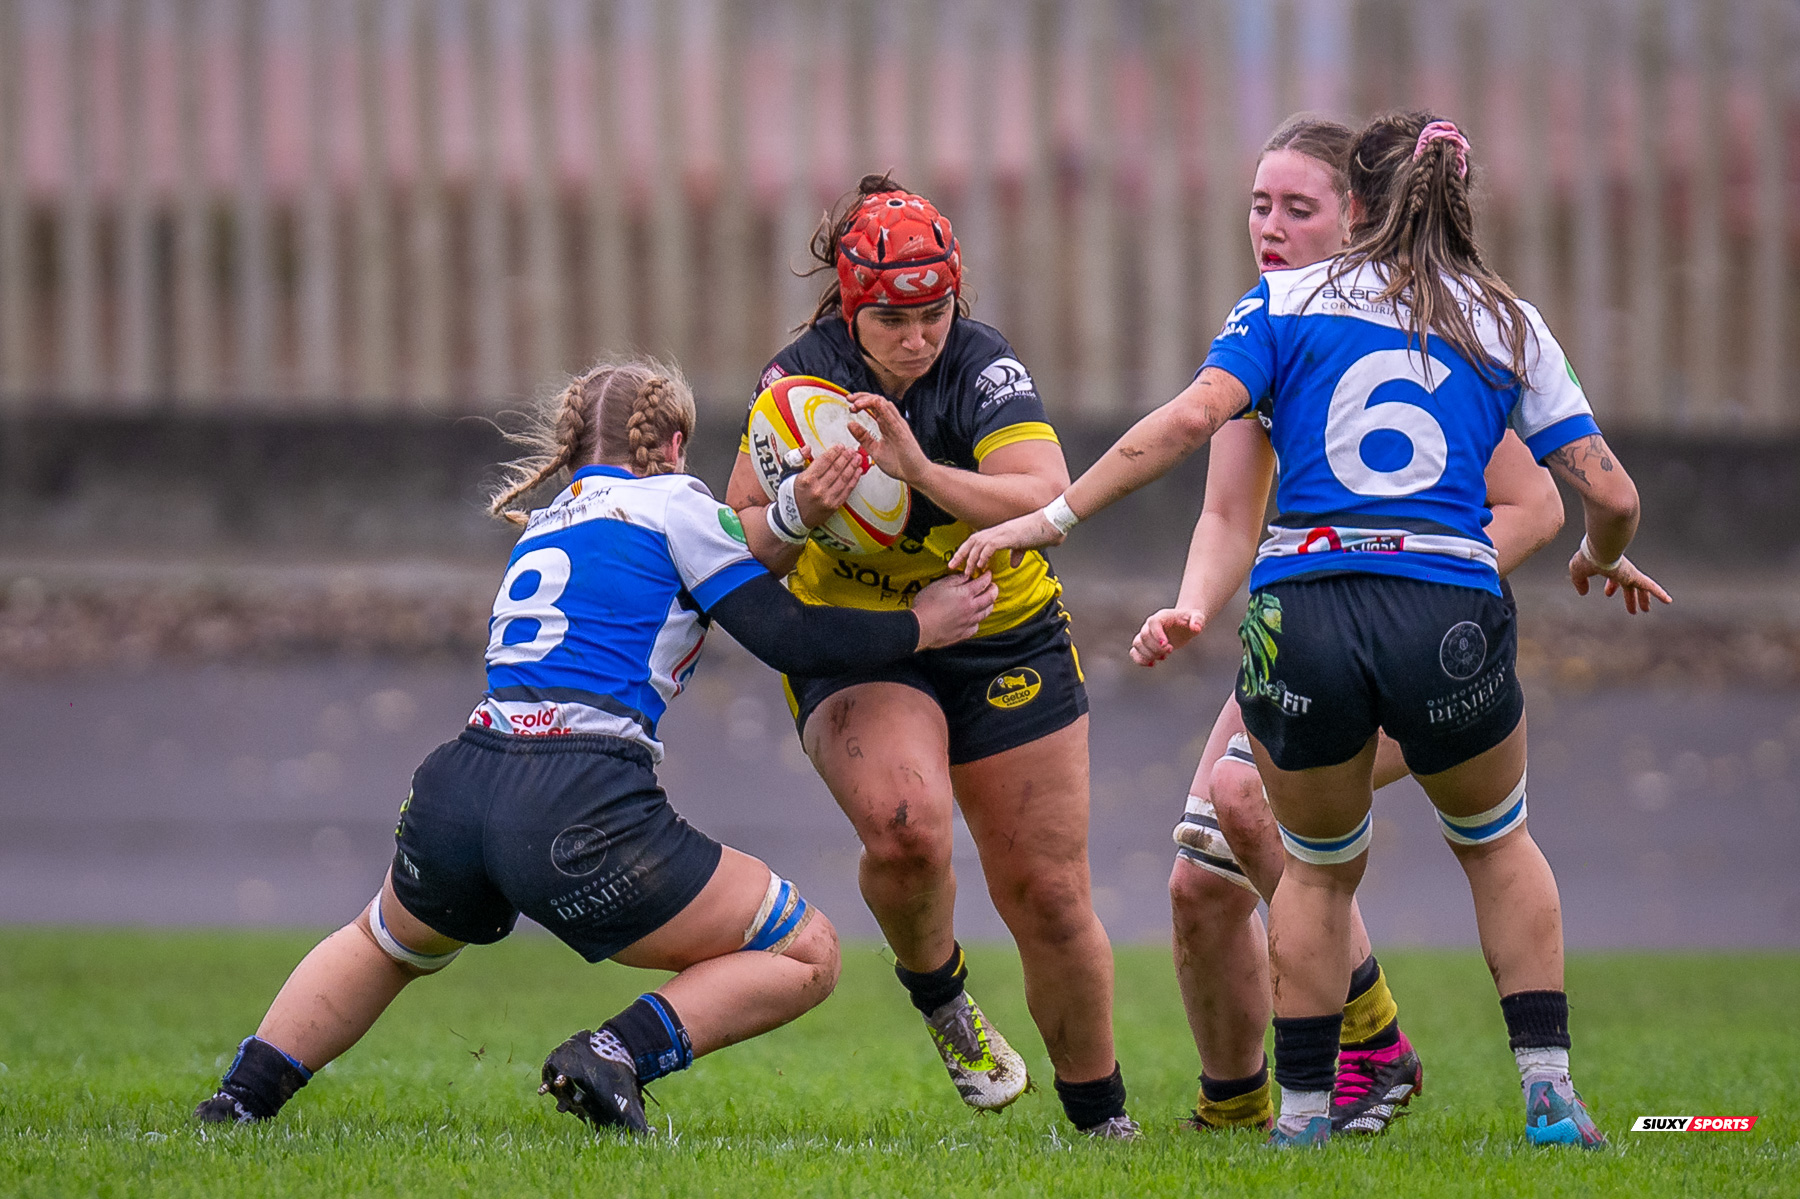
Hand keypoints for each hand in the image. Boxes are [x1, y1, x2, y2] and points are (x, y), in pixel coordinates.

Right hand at [794, 444, 860, 527]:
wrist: (792, 517)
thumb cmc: (790, 494)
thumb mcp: (789, 474)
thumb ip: (797, 458)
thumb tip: (807, 448)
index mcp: (806, 479)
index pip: (824, 461)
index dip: (834, 452)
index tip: (840, 446)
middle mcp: (817, 489)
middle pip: (836, 469)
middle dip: (846, 457)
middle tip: (852, 450)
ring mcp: (827, 498)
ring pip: (843, 479)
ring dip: (852, 467)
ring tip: (858, 458)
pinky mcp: (834, 506)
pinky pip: (847, 490)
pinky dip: (854, 480)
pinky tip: (858, 472)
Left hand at [847, 393, 930, 485]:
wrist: (915, 474)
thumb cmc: (900, 464)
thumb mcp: (874, 449)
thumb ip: (863, 437)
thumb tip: (850, 424)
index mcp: (886, 424)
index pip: (873, 405)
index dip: (860, 401)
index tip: (849, 404)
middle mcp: (893, 422)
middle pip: (878, 400)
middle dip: (862, 397)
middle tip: (850, 399)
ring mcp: (898, 426)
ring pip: (884, 405)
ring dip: (869, 401)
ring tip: (856, 404)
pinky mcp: (902, 434)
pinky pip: (893, 418)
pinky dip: (883, 409)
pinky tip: (874, 404)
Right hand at [909, 571, 997, 648]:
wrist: (920, 628)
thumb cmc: (927, 605)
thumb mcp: (939, 585)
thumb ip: (955, 579)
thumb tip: (966, 576)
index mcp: (966, 594)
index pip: (983, 583)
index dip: (988, 576)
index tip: (988, 573)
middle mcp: (971, 608)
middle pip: (990, 598)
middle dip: (994, 590)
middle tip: (993, 586)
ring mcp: (968, 622)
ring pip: (986, 613)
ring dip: (989, 605)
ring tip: (988, 601)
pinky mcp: (963, 634)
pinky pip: (976, 627)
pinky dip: (978, 621)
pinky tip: (974, 619)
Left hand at [947, 510, 1062, 574]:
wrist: (1052, 523)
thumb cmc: (1041, 532)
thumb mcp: (1025, 545)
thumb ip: (1017, 553)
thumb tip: (1014, 563)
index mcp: (1000, 532)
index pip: (977, 540)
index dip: (966, 550)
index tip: (959, 562)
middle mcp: (997, 530)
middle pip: (972, 540)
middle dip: (961, 554)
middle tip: (951, 567)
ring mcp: (1002, 532)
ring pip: (978, 544)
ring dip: (970, 558)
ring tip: (966, 572)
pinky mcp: (1008, 536)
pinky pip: (990, 546)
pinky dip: (983, 555)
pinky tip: (980, 565)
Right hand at [1130, 607, 1207, 667]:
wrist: (1183, 624)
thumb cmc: (1190, 619)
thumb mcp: (1197, 617)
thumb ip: (1198, 621)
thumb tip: (1196, 628)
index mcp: (1161, 616)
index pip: (1153, 623)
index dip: (1157, 634)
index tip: (1167, 645)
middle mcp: (1150, 625)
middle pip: (1144, 636)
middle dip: (1156, 648)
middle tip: (1170, 650)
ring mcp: (1146, 635)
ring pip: (1137, 644)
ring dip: (1148, 654)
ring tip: (1164, 657)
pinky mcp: (1145, 645)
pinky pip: (1134, 652)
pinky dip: (1140, 660)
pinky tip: (1152, 664)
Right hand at [1568, 543, 1672, 614]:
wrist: (1599, 547)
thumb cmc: (1587, 557)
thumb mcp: (1578, 572)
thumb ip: (1579, 582)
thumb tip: (1583, 592)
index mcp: (1611, 567)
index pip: (1614, 579)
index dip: (1611, 587)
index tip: (1607, 594)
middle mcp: (1623, 570)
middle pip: (1630, 586)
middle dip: (1631, 598)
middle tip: (1634, 610)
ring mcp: (1630, 573)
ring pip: (1641, 588)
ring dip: (1644, 600)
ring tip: (1646, 610)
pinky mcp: (1635, 576)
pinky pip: (1650, 586)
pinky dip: (1659, 593)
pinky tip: (1668, 601)